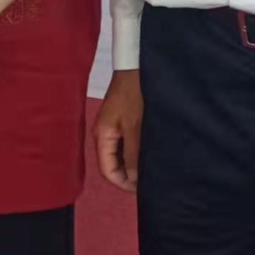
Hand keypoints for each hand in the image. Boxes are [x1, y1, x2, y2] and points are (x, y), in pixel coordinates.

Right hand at [94, 70, 142, 192]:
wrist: (137, 65)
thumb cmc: (135, 94)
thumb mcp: (135, 127)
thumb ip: (133, 154)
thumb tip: (133, 178)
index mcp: (102, 136)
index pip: (107, 171)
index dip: (123, 183)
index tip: (142, 189)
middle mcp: (104, 133)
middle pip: (112, 164)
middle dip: (129, 174)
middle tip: (150, 180)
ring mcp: (113, 126)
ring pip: (121, 154)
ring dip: (133, 163)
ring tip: (152, 167)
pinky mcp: (122, 119)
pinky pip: (126, 142)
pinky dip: (136, 151)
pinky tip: (149, 152)